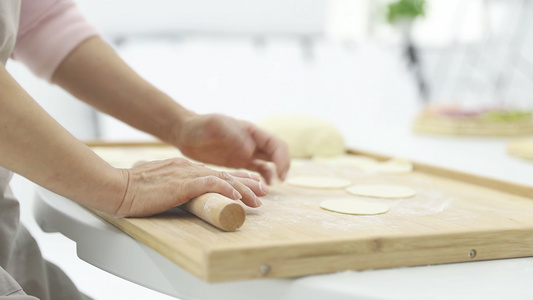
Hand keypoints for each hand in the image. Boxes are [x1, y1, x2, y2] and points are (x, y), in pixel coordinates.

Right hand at [114, 157, 268, 216]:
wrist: (118, 187)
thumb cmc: (133, 189)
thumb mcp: (159, 183)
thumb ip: (172, 185)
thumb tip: (176, 193)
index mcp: (184, 167)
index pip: (216, 173)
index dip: (236, 180)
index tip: (251, 187)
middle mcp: (189, 168)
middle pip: (226, 174)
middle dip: (248, 183)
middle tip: (264, 191)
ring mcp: (186, 174)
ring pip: (223, 179)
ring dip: (244, 189)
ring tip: (259, 197)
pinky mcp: (182, 184)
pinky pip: (210, 184)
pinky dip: (225, 189)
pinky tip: (237, 196)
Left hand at [173, 113, 289, 183]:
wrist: (186, 134)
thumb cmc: (199, 126)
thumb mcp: (214, 126)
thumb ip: (232, 135)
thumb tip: (250, 149)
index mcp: (251, 131)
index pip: (275, 143)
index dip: (281, 157)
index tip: (280, 171)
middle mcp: (252, 141)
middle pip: (277, 153)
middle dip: (283, 166)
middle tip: (281, 180)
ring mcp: (247, 152)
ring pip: (270, 162)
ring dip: (276, 172)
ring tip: (273, 185)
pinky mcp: (239, 161)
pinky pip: (257, 169)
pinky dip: (263, 177)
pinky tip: (262, 186)